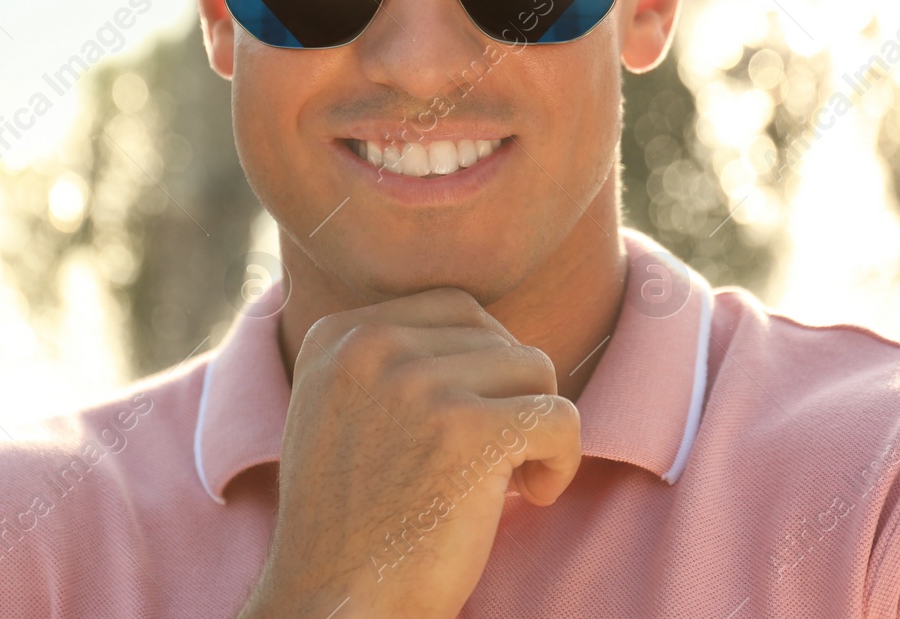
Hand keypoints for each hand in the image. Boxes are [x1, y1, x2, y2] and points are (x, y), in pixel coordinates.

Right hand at [238, 287, 580, 618]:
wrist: (336, 607)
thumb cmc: (351, 523)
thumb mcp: (340, 410)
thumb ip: (391, 360)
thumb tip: (489, 333)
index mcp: (339, 334)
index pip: (454, 309)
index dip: (483, 365)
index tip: (469, 426)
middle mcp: (372, 346)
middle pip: (497, 337)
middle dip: (509, 396)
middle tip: (491, 461)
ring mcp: (420, 385)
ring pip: (535, 369)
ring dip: (536, 425)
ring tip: (509, 479)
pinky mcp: (467, 432)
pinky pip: (560, 416)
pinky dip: (563, 459)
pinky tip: (534, 495)